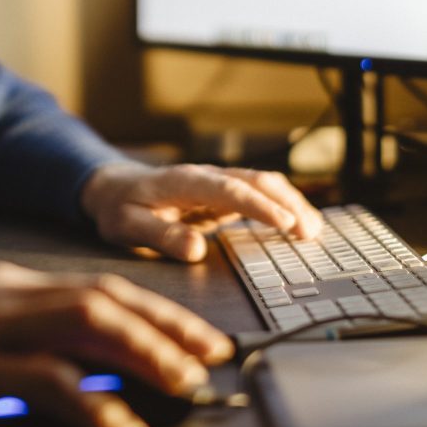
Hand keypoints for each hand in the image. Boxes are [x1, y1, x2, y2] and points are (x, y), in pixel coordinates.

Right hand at [0, 261, 232, 426]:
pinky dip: (90, 400)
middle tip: (209, 360)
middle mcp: (4, 294)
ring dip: (143, 352)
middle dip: (166, 326)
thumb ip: (25, 351)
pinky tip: (117, 424)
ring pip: (86, 323)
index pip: (99, 289)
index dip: (157, 311)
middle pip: (104, 299)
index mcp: (7, 286)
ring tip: (181, 384)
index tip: (198, 339)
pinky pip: (44, 378)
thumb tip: (87, 378)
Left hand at [80, 162, 323, 261]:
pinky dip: (283, 206)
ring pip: (263, 184)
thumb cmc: (120, 208)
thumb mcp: (127, 226)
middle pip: (256, 182)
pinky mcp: (222, 195)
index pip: (230, 190)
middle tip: (310, 233)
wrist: (113, 188)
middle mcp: (206, 177)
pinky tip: (300, 224)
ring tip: (314, 231)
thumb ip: (160, 236)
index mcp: (185, 182)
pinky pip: (258, 195)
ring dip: (291, 203)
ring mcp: (217, 183)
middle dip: (287, 203)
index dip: (260, 206)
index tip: (285, 223)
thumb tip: (196, 250)